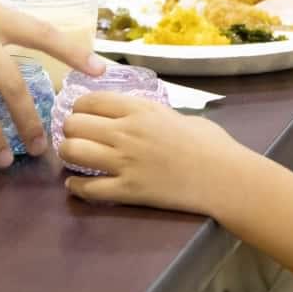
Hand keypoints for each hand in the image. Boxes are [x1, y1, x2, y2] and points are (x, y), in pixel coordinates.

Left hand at [60, 93, 247, 214]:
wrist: (224, 177)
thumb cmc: (212, 144)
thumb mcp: (179, 116)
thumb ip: (153, 114)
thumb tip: (142, 117)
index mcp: (140, 110)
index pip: (90, 100)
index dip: (78, 107)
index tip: (79, 113)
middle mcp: (126, 132)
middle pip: (75, 124)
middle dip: (69, 129)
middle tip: (75, 136)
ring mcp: (125, 162)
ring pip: (73, 152)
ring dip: (67, 154)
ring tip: (73, 157)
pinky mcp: (128, 190)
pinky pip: (88, 188)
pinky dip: (76, 186)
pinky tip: (76, 184)